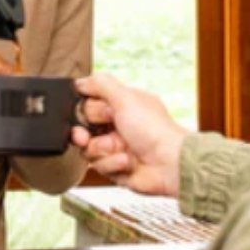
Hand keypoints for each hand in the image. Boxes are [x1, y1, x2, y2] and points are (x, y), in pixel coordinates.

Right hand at [71, 72, 188, 197]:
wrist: (170, 163)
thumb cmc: (154, 129)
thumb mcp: (126, 98)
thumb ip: (101, 84)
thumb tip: (79, 82)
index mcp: (120, 106)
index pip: (88, 104)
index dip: (84, 111)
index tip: (85, 114)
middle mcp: (117, 126)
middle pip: (83, 129)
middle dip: (84, 134)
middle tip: (87, 136)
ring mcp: (116, 148)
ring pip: (88, 150)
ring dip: (103, 151)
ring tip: (121, 151)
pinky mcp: (116, 168)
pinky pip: (99, 167)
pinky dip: (113, 164)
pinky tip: (128, 162)